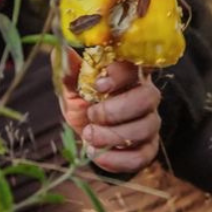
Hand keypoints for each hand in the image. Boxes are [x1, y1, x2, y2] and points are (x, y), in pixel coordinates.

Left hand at [60, 54, 163, 175]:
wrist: (89, 139)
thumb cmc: (85, 107)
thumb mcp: (73, 91)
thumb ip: (69, 73)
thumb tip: (60, 51)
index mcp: (129, 76)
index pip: (136, 66)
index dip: (120, 75)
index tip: (98, 85)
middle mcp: (146, 97)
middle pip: (148, 97)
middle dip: (115, 110)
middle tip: (92, 115)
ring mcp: (150, 123)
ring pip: (146, 127)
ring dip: (113, 135)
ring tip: (90, 136)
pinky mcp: (148, 149)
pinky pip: (142, 156)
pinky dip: (117, 159)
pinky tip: (98, 154)